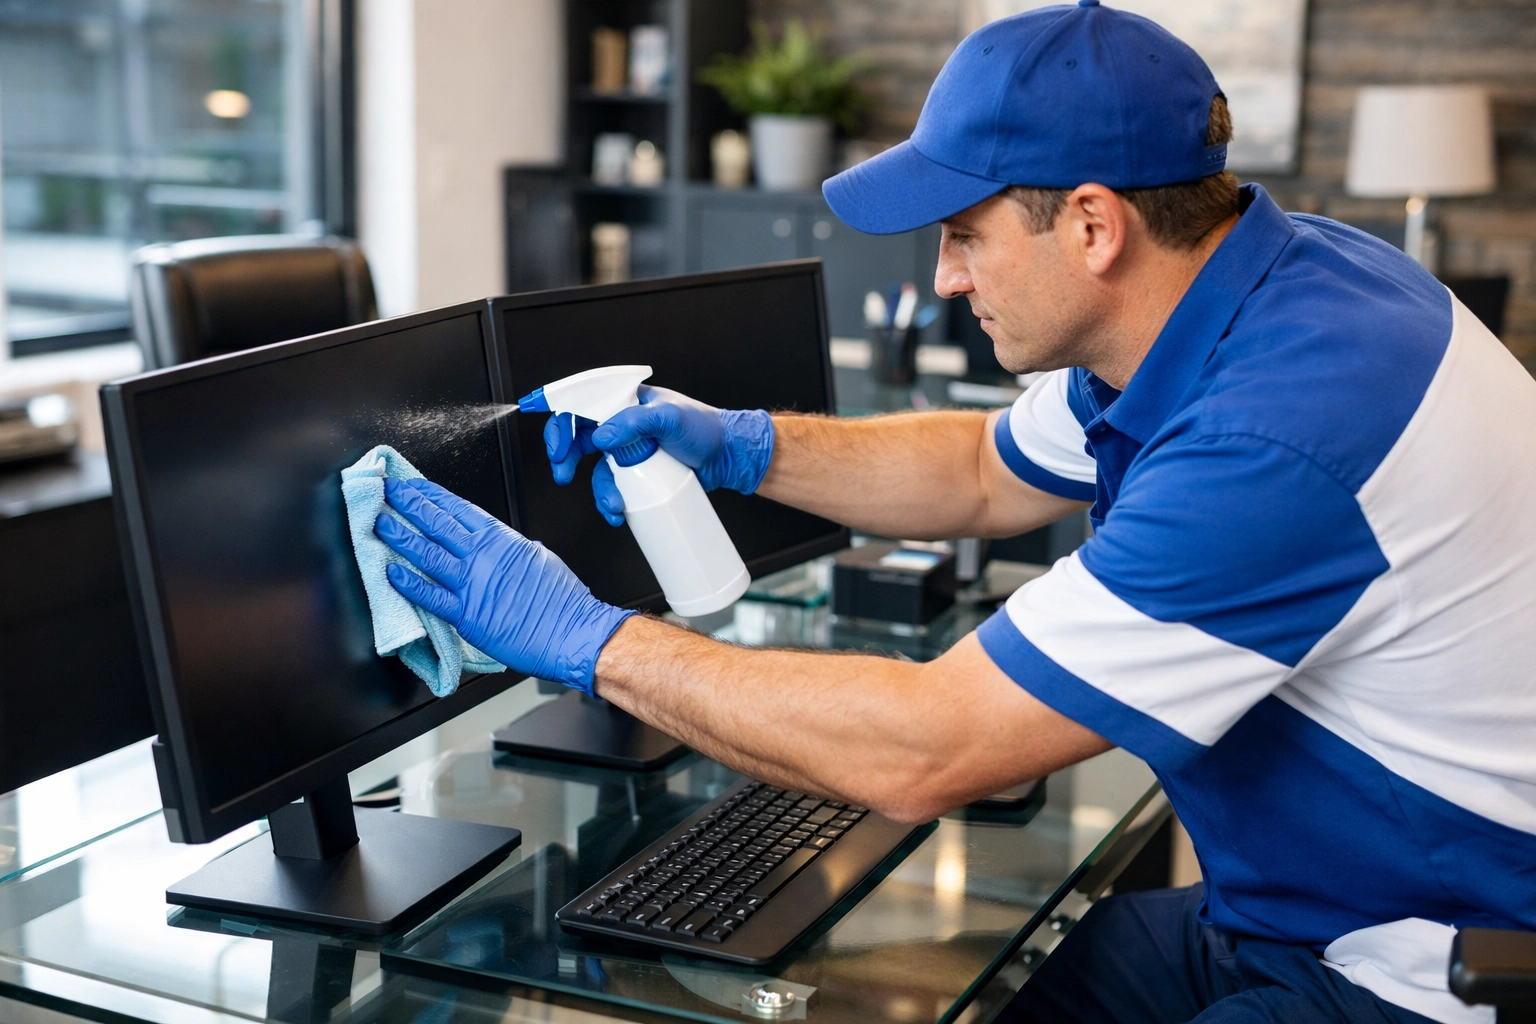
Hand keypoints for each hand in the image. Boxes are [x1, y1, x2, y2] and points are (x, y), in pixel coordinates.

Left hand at [374, 477, 631, 693]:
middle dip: (409, 504)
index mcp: (502, 539)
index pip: (458, 508)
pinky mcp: (466, 615)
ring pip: (427, 552)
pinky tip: (390, 572)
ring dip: (399, 535)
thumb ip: (508, 549)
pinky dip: (408, 583)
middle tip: (388, 492)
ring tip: (379, 523)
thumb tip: (492, 544)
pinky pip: (429, 595)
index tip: (414, 485)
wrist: (572, 632)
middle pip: (437, 522)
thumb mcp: (537, 557)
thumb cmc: (562, 601)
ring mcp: (472, 584)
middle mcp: (483, 556)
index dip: (432, 495)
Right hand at [578, 386, 773, 524]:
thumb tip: (603, 438)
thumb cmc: (704, 428)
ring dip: (597, 490)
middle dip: (566, 458)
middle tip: (564, 474)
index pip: (582, 405)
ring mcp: (629, 452)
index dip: (561, 422)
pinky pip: (615, 488)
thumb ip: (635, 423)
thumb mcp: (670, 418)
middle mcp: (622, 425)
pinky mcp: (638, 475)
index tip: (556, 446)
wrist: (728, 457)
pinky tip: (619, 513)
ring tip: (613, 504)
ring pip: (597, 471)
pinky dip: (612, 503)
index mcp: (624, 402)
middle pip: (579, 439)